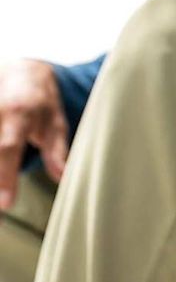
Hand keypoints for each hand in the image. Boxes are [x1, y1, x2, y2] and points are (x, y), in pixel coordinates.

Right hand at [0, 59, 69, 208]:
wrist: (22, 71)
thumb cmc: (43, 103)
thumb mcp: (57, 124)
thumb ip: (57, 151)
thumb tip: (62, 178)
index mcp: (19, 112)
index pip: (8, 148)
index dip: (5, 176)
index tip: (5, 204)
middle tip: (0, 209)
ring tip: (1, 200)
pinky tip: (0, 185)